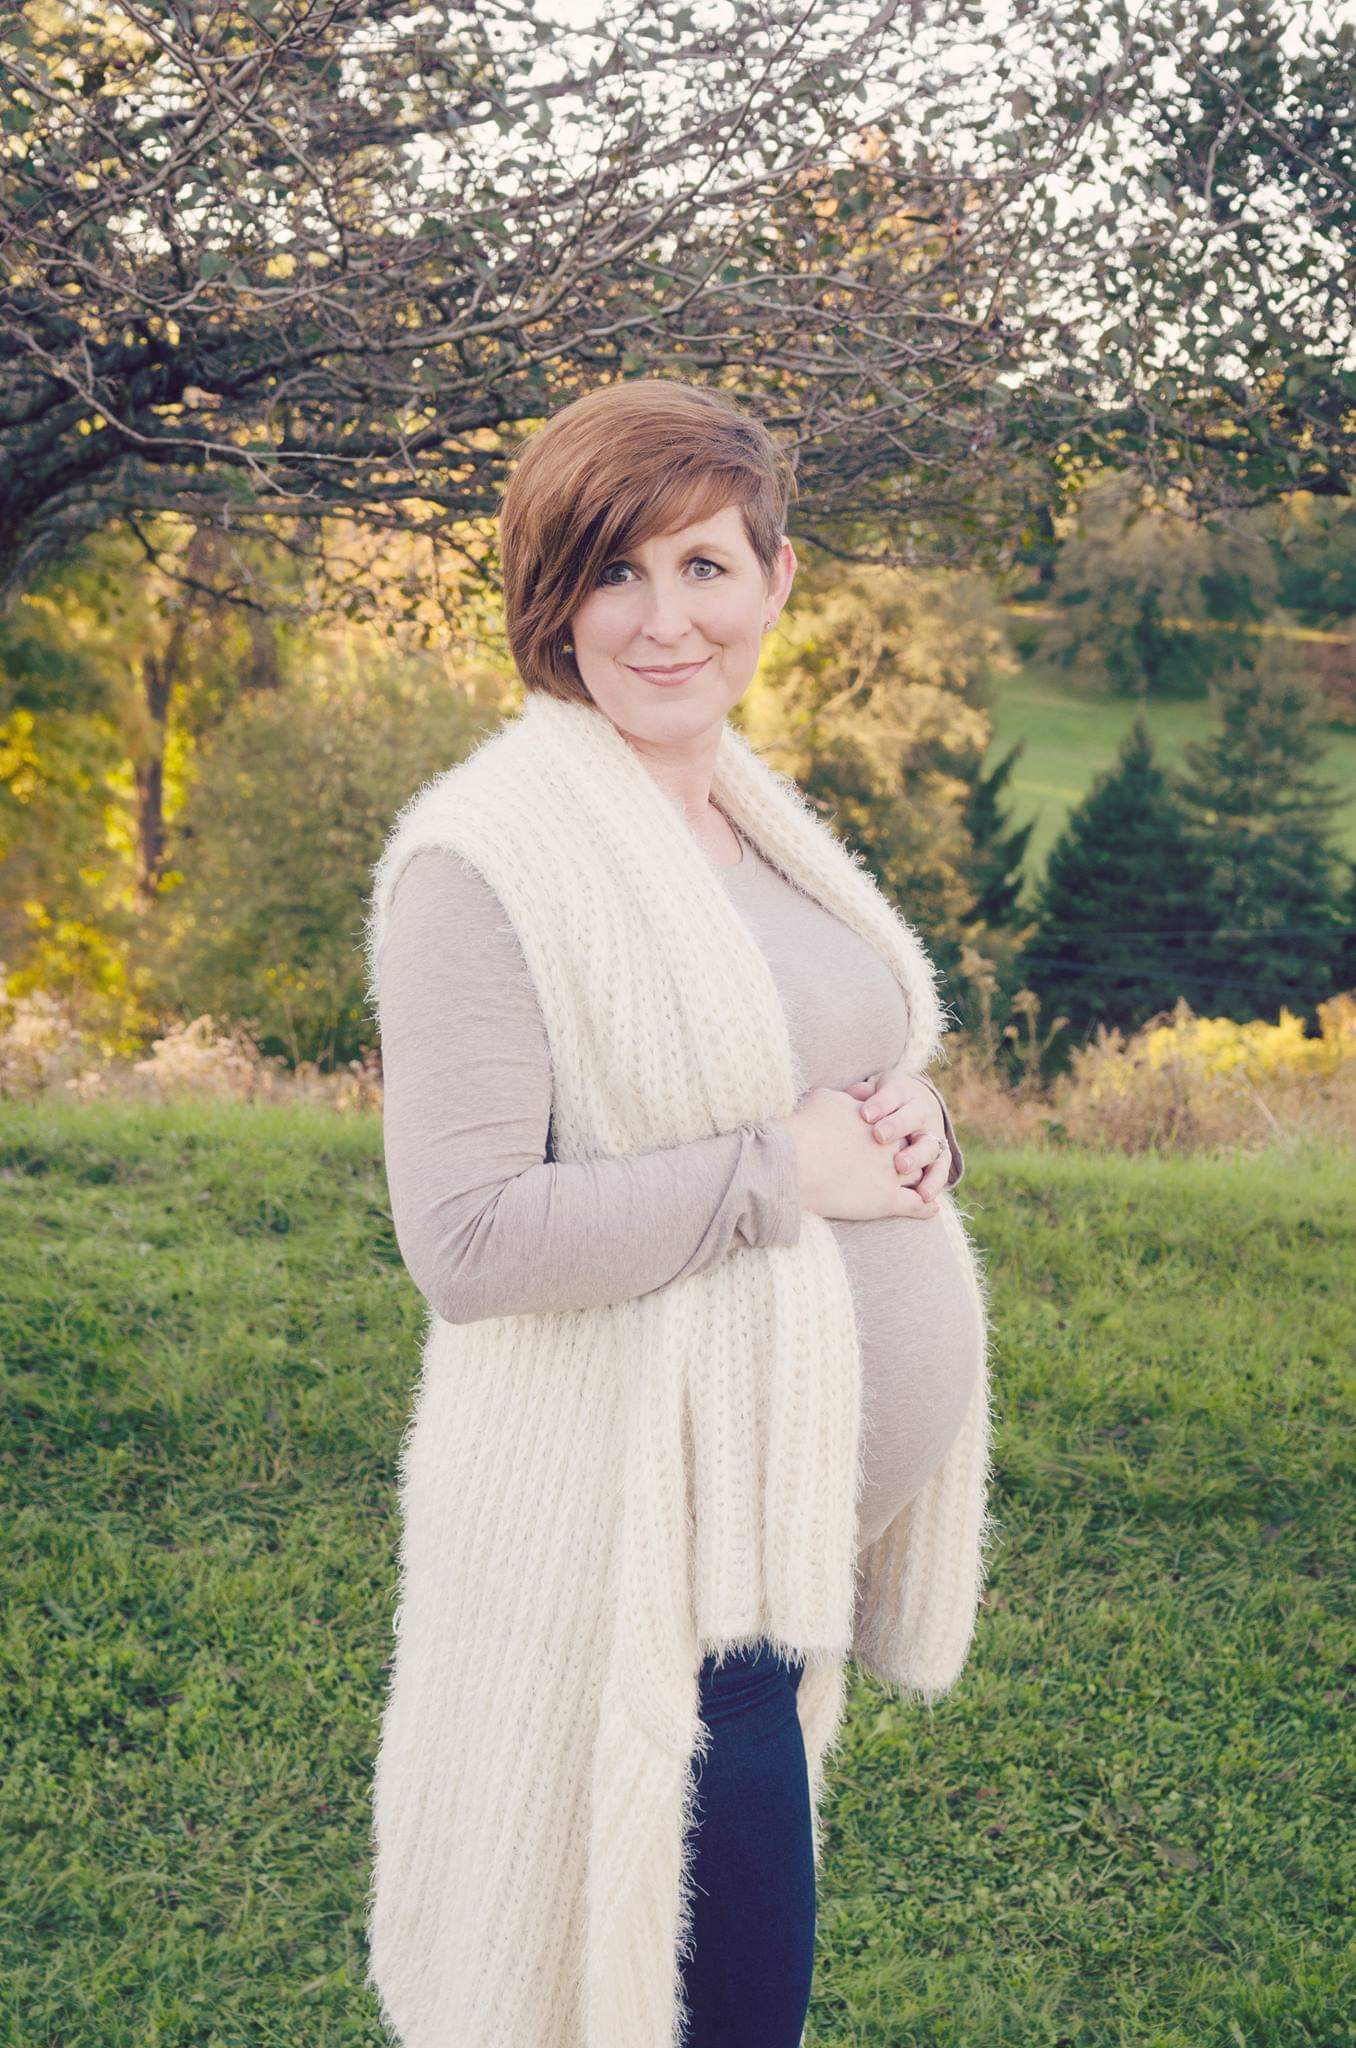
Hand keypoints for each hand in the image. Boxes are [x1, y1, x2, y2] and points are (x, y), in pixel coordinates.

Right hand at [776, 1086, 941, 1222]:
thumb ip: (843, 1096)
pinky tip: (931, 1208)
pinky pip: (916, 1204)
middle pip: (912, 1149)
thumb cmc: (803, 1129)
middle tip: (908, 1164)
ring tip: (924, 1188)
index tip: (889, 1141)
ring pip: (918, 1177)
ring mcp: (891, 1173)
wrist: (793, 1162)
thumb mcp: (824, 1099)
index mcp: (878, 1120)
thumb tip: (848, 1095)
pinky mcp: (887, 1200)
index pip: (898, 1125)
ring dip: (922, 1182)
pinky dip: (925, 1207)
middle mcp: (889, 1144)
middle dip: (912, 1156)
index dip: (896, 1134)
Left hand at [842, 1063, 952, 1203]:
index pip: (892, 1095)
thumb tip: (846, 1098)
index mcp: (903, 1092)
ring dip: (916, 1156)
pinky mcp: (939, 1158)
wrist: (912, 1108)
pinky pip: (940, 1170)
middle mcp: (922, 1112)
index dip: (880, 1104)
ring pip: (929, 1145)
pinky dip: (934, 1183)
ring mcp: (932, 1135)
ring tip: (901, 1166)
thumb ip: (860, 1096)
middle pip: (913, 1117)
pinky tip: (923, 1196)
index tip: (864, 1114)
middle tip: (880, 1136)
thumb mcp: (870, 1092)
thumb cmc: (880, 1102)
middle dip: (897, 1126)